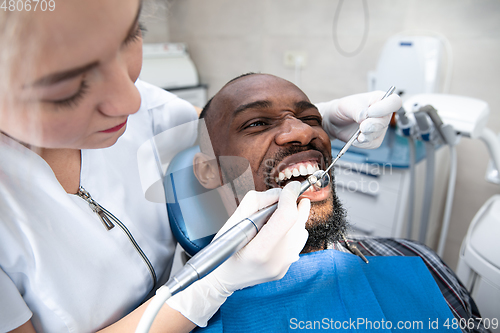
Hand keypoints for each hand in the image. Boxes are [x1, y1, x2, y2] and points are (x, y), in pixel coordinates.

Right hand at [166, 182, 309, 325]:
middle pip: (297, 222)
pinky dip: (293, 230)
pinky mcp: (286, 268)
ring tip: (279, 213)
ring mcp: (283, 267)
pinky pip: (299, 241)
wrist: (222, 279)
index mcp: (259, 251)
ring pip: (301, 230)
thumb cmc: (223, 250)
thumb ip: (255, 203)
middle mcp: (275, 261)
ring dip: (295, 216)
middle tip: (283, 197)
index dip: (290, 197)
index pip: (286, 218)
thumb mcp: (231, 221)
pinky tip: (280, 229)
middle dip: (292, 204)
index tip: (291, 186)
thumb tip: (278, 194)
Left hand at [317, 91, 401, 148]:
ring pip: (378, 134)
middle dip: (372, 125)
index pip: (394, 102)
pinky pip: (372, 144)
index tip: (370, 112)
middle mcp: (383, 114)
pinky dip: (362, 143)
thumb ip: (358, 110)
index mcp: (380, 99)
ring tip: (357, 133)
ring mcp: (380, 128)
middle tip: (361, 127)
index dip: (384, 108)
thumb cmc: (343, 108)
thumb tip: (365, 118)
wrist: (334, 122)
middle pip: (386, 121)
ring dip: (366, 135)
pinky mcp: (374, 139)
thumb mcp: (348, 105)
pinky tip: (355, 139)